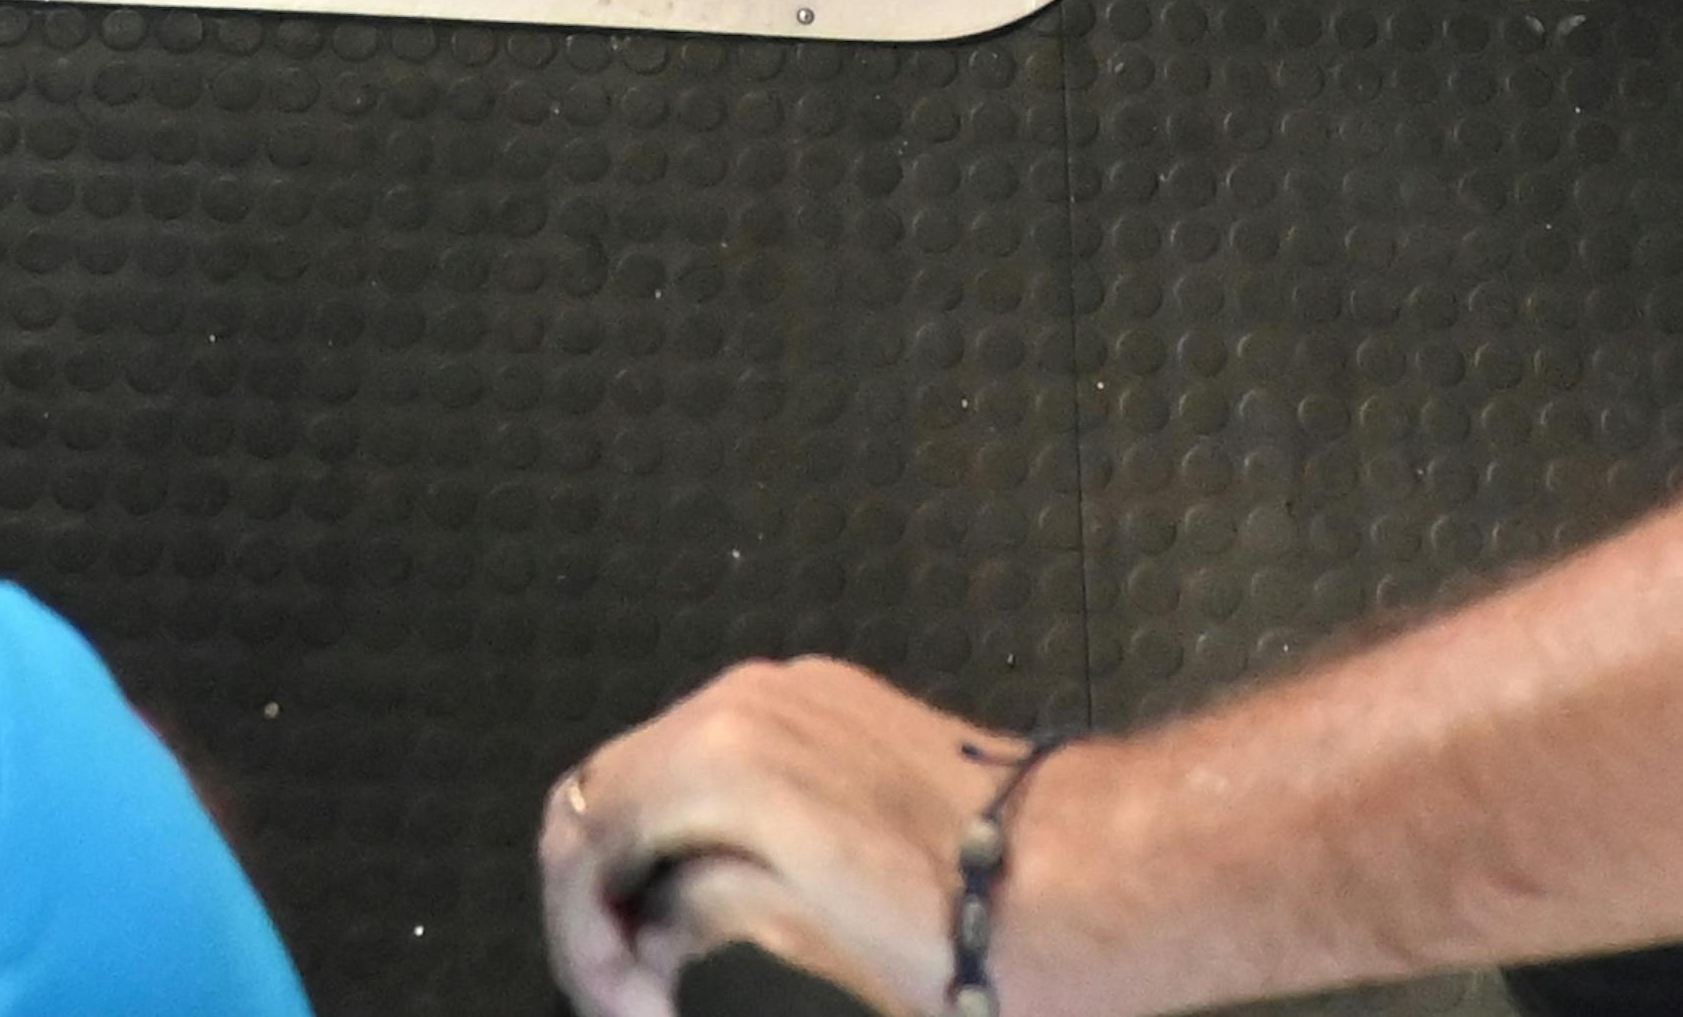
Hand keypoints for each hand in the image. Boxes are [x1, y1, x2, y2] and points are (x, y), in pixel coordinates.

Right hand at [542, 667, 1015, 1016]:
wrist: (1101, 873)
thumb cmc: (982, 930)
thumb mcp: (815, 934)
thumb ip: (711, 904)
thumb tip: (651, 926)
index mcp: (728, 758)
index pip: (582, 840)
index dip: (581, 942)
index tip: (616, 1005)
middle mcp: (748, 703)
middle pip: (602, 795)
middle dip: (597, 902)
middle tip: (627, 992)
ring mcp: (791, 697)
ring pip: (655, 777)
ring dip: (642, 869)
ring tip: (667, 968)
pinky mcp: (830, 712)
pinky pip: (718, 762)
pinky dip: (695, 832)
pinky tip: (720, 911)